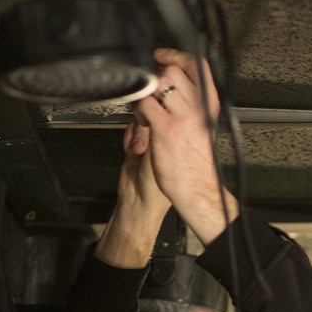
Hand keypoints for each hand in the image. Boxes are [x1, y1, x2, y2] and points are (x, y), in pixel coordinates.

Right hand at [95, 121, 170, 268]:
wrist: (139, 200)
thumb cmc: (158, 185)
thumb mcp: (162, 151)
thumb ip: (160, 129)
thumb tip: (157, 111)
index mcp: (182, 142)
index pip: (175, 117)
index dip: (164, 114)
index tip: (156, 118)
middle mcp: (169, 140)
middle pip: (157, 116)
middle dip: (148, 125)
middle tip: (146, 139)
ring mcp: (154, 141)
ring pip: (142, 120)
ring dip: (137, 135)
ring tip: (139, 151)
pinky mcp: (138, 143)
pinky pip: (132, 129)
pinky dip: (129, 138)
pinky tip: (132, 152)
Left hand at [133, 48, 238, 246]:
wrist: (195, 190)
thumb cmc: (196, 165)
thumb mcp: (202, 128)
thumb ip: (192, 105)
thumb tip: (173, 86)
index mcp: (209, 107)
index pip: (196, 66)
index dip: (176, 56)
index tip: (163, 56)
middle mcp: (197, 109)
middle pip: (171, 72)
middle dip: (157, 80)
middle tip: (154, 97)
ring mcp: (181, 117)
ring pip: (157, 85)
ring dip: (147, 96)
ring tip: (150, 114)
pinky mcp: (164, 129)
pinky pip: (145, 104)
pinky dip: (139, 110)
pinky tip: (144, 123)